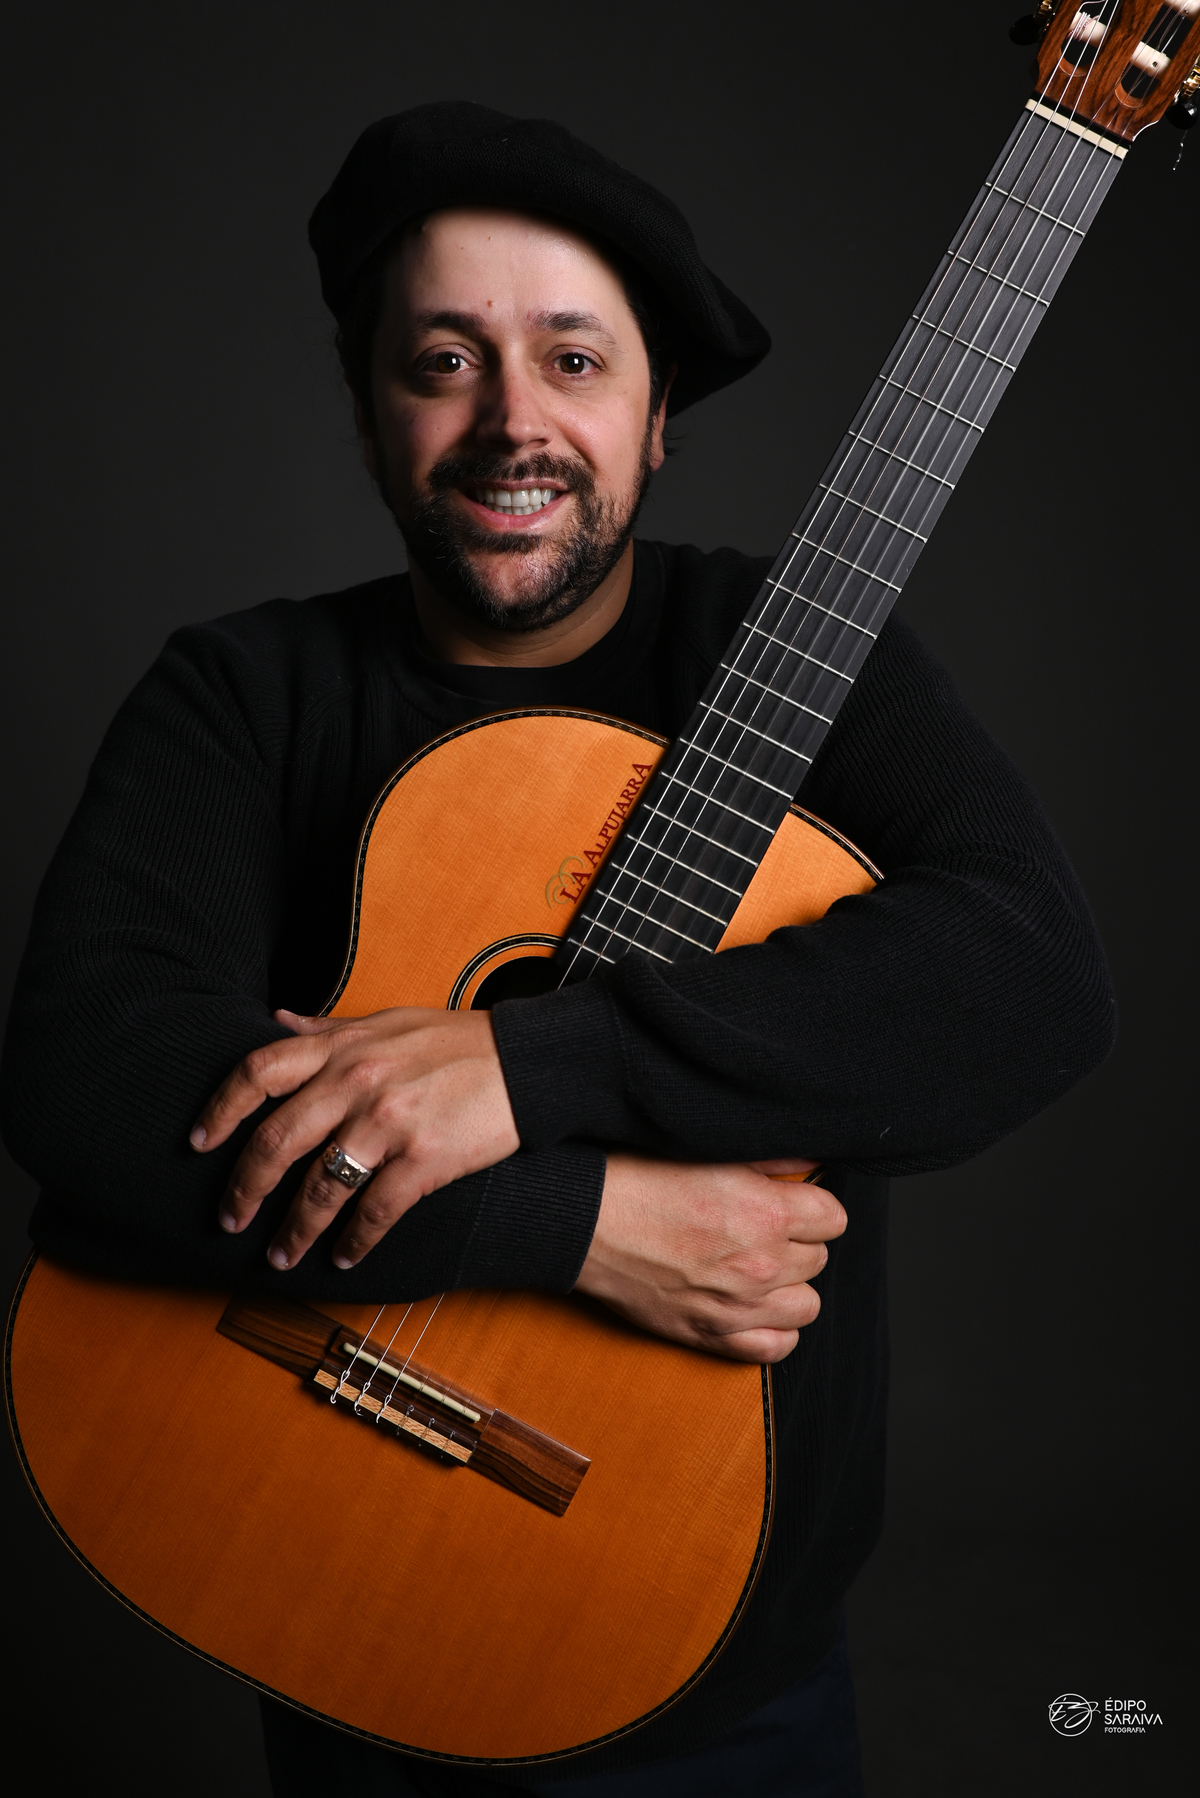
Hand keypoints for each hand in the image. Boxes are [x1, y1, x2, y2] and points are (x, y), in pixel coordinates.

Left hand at [191, 1008, 518, 1270]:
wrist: (528, 1063)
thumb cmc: (458, 1042)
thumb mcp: (387, 1022)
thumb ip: (328, 1029)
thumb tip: (278, 1021)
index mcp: (344, 1046)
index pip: (259, 1071)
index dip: (220, 1109)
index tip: (198, 1143)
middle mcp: (358, 1081)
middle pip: (276, 1139)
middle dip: (245, 1187)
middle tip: (230, 1219)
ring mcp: (390, 1122)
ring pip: (320, 1186)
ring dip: (294, 1229)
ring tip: (280, 1256)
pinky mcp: (425, 1159)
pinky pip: (375, 1212)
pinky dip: (354, 1241)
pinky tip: (344, 1257)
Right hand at [575, 1152, 846, 1363]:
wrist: (584, 1222)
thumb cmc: (637, 1178)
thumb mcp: (708, 1151)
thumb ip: (768, 1160)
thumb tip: (808, 1164)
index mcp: (766, 1212)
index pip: (834, 1218)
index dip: (813, 1207)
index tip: (791, 1202)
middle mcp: (760, 1263)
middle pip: (819, 1259)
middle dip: (797, 1242)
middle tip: (762, 1228)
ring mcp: (737, 1306)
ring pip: (807, 1305)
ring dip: (789, 1285)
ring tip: (759, 1266)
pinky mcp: (710, 1334)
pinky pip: (776, 1347)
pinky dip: (773, 1329)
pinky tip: (754, 1305)